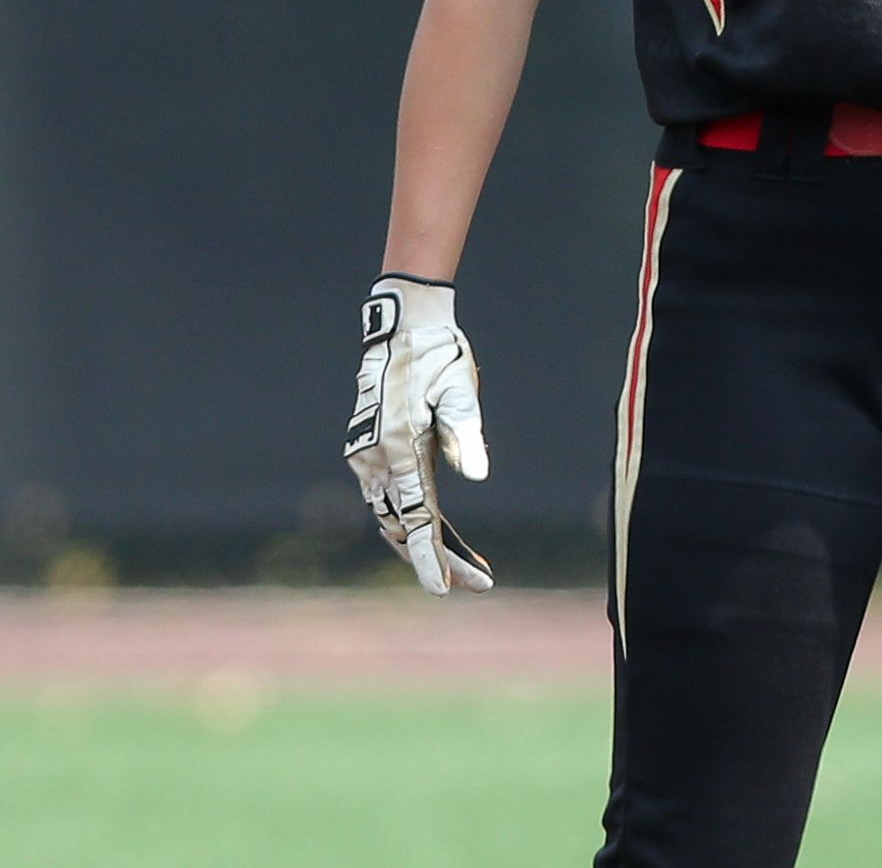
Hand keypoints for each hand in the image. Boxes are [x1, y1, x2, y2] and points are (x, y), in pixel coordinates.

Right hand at [343, 276, 493, 595]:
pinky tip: (439, 533)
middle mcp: (375, 459)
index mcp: (399, 448)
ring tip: (469, 568)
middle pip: (404, 526)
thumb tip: (480, 476)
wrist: (402, 325)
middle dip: (437, 559)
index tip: (444, 589)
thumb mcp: (461, 390)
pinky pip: (389, 498)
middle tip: (479, 584)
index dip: (431, 557)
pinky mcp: (370, 450)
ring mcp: (367, 457)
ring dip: (424, 543)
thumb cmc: (438, 356)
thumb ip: (467, 433)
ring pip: (393, 516)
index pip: (416, 517)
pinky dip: (412, 519)